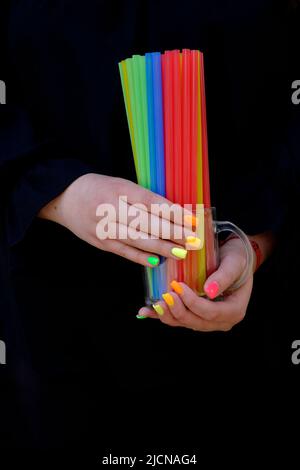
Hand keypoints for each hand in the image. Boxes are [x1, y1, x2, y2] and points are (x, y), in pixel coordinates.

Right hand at [38, 173, 195, 266]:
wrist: (65, 197)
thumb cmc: (99, 189)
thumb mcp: (122, 185)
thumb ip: (144, 199)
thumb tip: (174, 214)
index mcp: (120, 190)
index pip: (152, 203)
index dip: (174, 213)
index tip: (192, 222)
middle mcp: (112, 209)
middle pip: (147, 223)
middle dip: (172, 233)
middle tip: (192, 241)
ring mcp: (105, 228)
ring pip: (137, 239)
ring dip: (161, 248)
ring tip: (180, 252)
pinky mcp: (101, 242)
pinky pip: (124, 252)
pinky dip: (141, 257)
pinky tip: (157, 261)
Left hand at [138, 237, 253, 331]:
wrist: (234, 258)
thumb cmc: (237, 258)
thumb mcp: (234, 262)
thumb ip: (224, 276)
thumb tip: (210, 291)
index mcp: (234, 310)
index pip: (211, 313)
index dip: (193, 303)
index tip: (179, 286)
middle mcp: (221, 320)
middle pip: (196, 322)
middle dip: (178, 311)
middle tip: (166, 295)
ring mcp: (207, 320)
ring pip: (185, 323)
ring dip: (168, 315)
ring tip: (156, 304)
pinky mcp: (195, 315)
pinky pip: (177, 318)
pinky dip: (160, 316)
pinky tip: (145, 312)